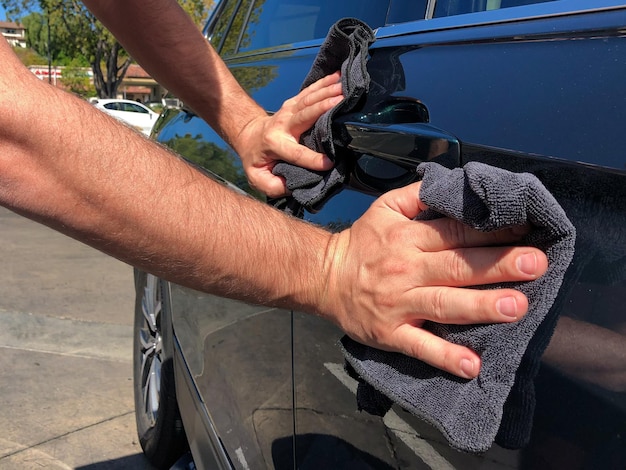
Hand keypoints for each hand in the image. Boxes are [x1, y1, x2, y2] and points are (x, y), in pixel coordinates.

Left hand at [234, 72, 342, 197]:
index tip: (329, 163)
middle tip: (341, 100)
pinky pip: (310, 91)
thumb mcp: (257, 178)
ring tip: (344, 87)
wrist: (248, 135)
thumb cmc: (256, 159)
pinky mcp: (293, 103)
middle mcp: (282, 124)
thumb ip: (273, 185)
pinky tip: (338, 76)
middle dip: (323, 107)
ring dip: (327, 91)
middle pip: (305, 115)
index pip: (296, 153)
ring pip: (309, 99)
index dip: (312, 159)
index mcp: (275, 144)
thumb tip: (292, 185)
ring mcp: (288, 111)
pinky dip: (325, 82)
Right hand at [321, 181, 548, 378]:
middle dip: (497, 265)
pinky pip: (419, 346)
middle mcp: (406, 270)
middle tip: (535, 264)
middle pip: (456, 266)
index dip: (491, 230)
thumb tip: (456, 185)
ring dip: (479, 306)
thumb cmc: (362, 242)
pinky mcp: (390, 334)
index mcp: (407, 237)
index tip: (526, 229)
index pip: (455, 232)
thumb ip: (419, 195)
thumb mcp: (385, 207)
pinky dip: (444, 356)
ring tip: (516, 308)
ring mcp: (398, 305)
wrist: (323, 278)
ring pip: (443, 305)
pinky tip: (471, 365)